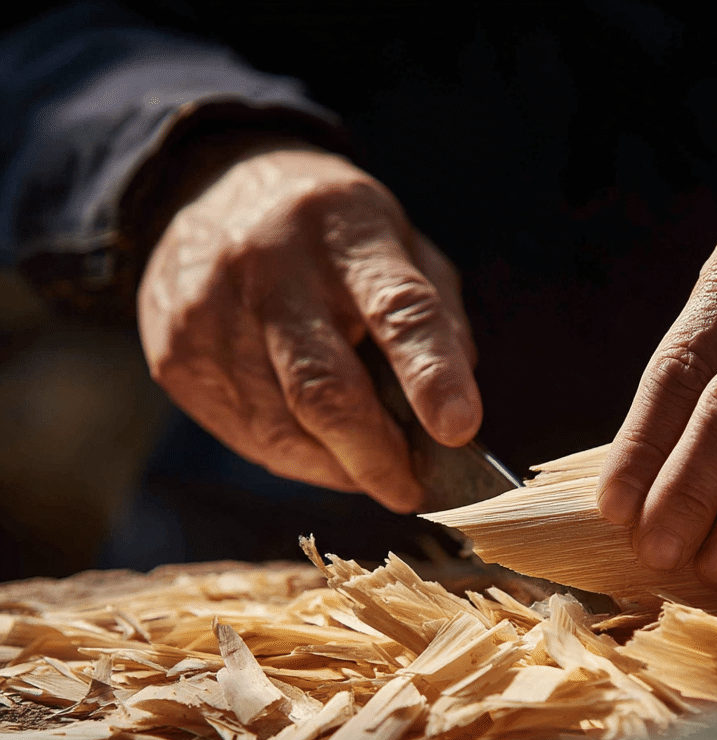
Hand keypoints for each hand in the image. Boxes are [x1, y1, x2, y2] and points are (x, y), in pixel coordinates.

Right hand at [138, 145, 480, 512]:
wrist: (209, 191)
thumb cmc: (332, 236)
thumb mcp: (401, 242)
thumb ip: (437, 318)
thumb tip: (452, 416)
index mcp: (345, 230)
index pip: (398, 309)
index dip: (431, 374)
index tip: (460, 431)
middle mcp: (270, 266)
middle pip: (325, 390)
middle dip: (376, 457)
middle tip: (409, 490)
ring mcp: (209, 312)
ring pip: (282, 430)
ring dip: (337, 467)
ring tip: (366, 467)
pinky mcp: (175, 356)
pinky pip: (248, 438)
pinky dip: (296, 459)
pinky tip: (318, 448)